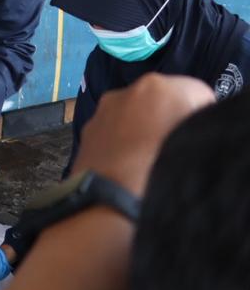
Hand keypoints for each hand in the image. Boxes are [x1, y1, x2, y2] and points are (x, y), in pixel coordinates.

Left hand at [71, 73, 213, 195]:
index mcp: (161, 87)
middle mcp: (128, 89)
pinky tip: (128, 165)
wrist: (108, 202)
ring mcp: (103, 108)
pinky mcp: (87, 129)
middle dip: (171, 119)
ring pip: (136, 112)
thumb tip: (187, 129)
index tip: (199, 138)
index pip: (198, 93)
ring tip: (150, 160)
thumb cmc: (161, 172)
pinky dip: (123, 139)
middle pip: (163, 99)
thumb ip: (193, 127)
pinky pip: (115, 128)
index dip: (203, 116)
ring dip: (145, 128)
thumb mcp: (195, 147)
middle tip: (176, 150)